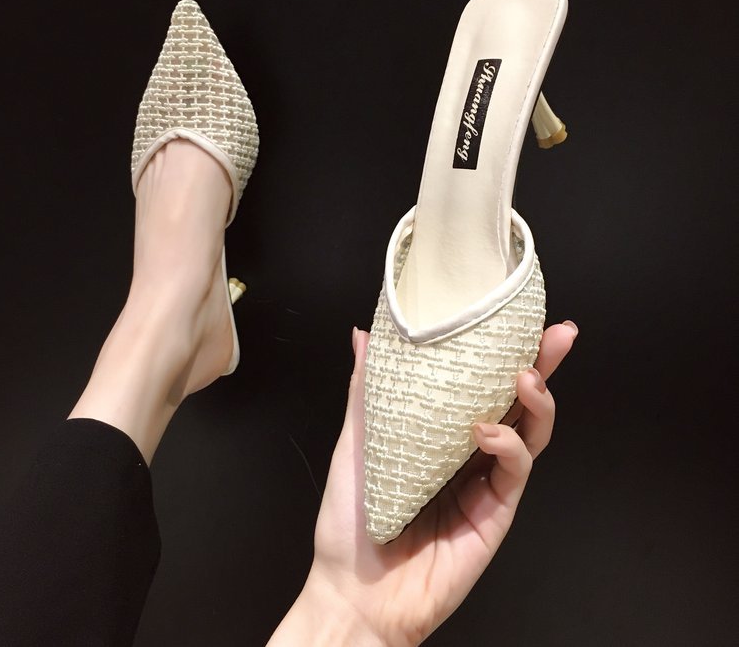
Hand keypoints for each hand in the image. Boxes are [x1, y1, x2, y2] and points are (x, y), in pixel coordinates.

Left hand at [268, 322, 576, 645]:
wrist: (355, 591)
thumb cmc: (350, 521)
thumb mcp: (357, 443)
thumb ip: (366, 391)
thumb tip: (363, 335)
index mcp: (441, 433)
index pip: (482, 384)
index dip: (504, 352)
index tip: (516, 317)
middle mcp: (470, 453)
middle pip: (518, 402)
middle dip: (544, 366)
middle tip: (558, 336)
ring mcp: (487, 482)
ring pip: (532, 433)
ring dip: (537, 400)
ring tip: (526, 375)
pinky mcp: (496, 512)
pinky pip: (515, 470)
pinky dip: (510, 445)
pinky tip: (488, 432)